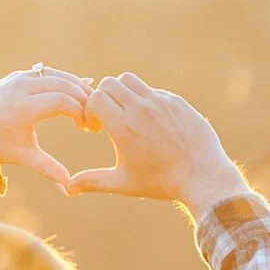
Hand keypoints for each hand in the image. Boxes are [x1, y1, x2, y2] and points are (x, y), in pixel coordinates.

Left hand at [0, 66, 93, 189]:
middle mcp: (21, 88)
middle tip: (94, 114)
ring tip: (91, 102)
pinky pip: (48, 72)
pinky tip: (80, 88)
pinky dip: (65, 80)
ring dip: (77, 85)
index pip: (61, 101)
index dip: (80, 111)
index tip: (87, 126)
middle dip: (84, 97)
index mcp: (22, 108)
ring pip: (57, 75)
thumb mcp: (22, 156)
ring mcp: (19, 78)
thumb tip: (68, 187)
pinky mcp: (19, 75)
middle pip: (63, 84)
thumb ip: (47, 168)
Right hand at [66, 73, 248, 214]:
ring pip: (131, 80)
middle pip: (110, 83)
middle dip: (104, 98)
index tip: (97, 128)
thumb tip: (68, 188)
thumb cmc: (160, 182)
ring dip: (123, 92)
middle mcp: (140, 109)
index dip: (90, 110)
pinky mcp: (176, 101)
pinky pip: (153, 90)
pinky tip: (152, 122)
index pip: (95, 98)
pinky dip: (145, 100)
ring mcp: (160, 102)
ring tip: (128, 114)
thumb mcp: (123, 183)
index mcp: (123, 127)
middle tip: (110, 118)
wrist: (202, 176)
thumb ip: (93, 181)